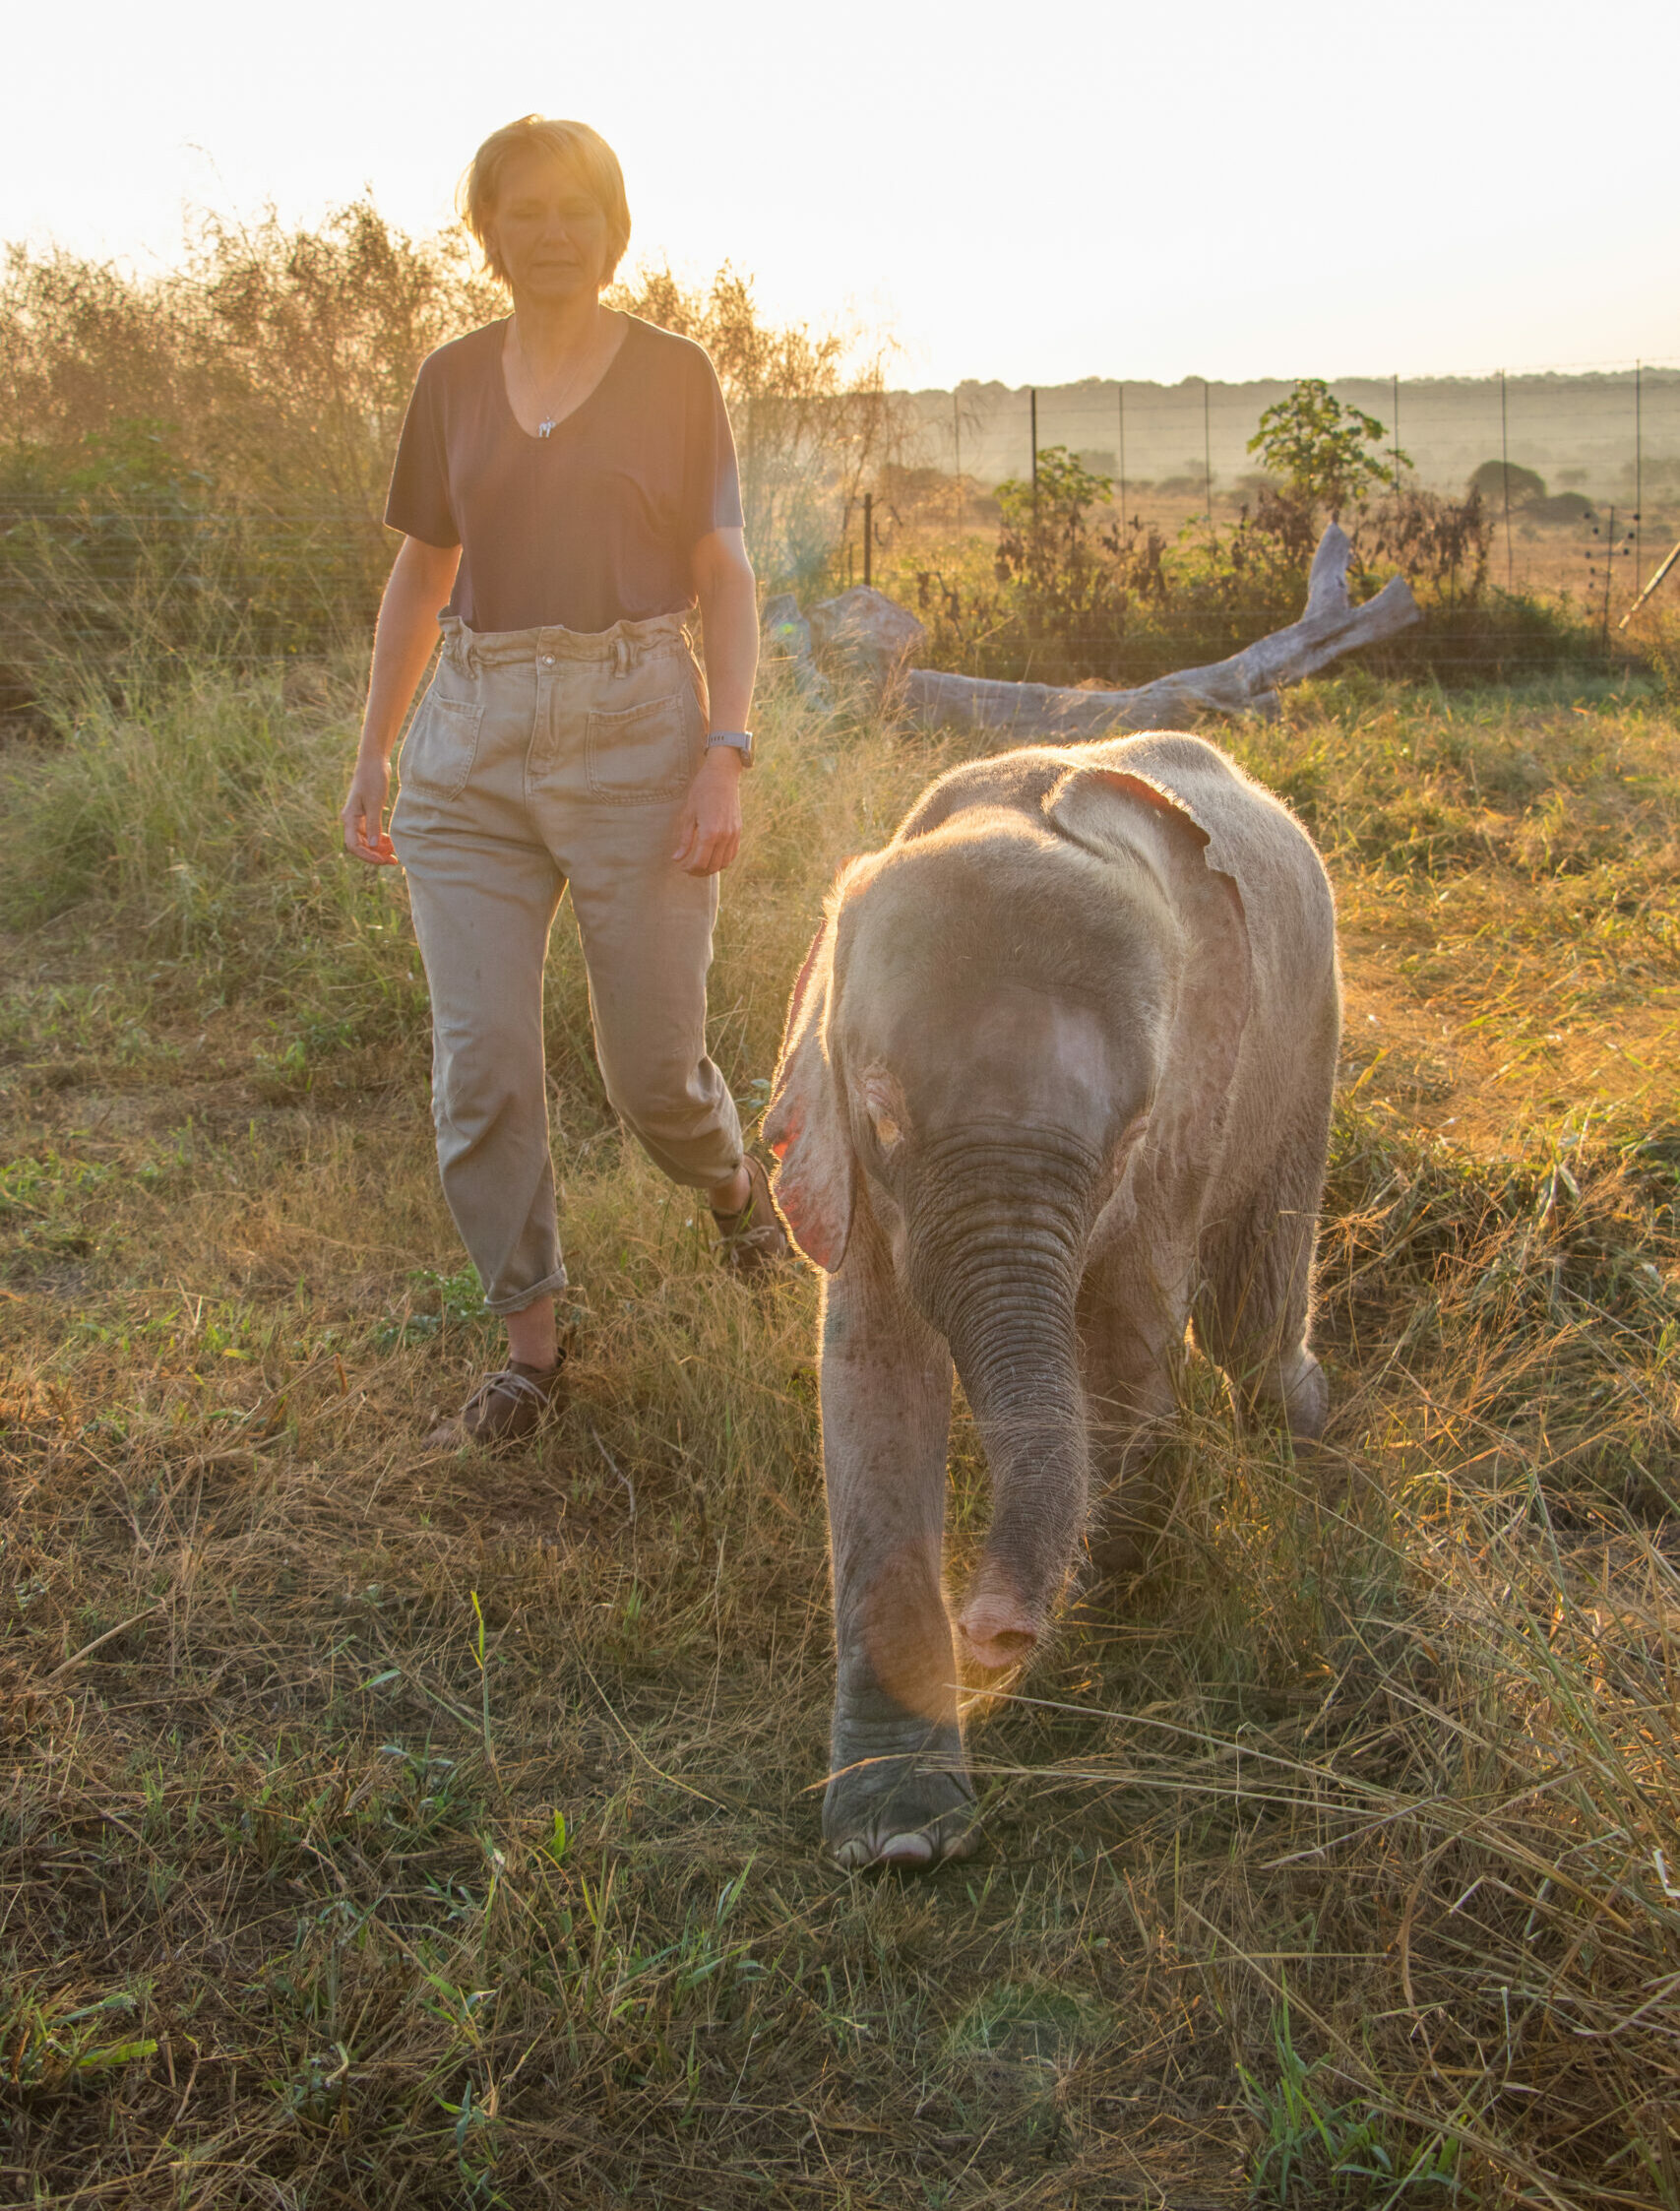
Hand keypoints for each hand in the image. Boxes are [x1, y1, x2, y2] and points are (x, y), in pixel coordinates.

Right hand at [341, 751, 396, 866]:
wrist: (374, 761)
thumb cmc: (373, 778)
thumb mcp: (375, 802)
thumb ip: (373, 824)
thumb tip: (374, 846)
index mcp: (349, 818)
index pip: (354, 846)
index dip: (368, 856)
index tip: (384, 860)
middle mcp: (351, 820)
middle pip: (360, 846)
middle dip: (376, 855)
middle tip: (394, 860)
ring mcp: (358, 818)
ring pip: (366, 841)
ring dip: (379, 849)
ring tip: (394, 853)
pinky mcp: (366, 814)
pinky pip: (370, 833)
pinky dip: (380, 839)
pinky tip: (391, 842)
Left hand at [671, 746, 743, 876]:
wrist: (722, 776)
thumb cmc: (701, 792)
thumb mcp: (688, 815)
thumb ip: (685, 840)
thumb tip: (677, 859)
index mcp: (709, 833)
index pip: (700, 863)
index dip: (689, 869)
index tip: (681, 867)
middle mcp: (724, 836)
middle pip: (712, 866)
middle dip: (699, 872)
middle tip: (688, 869)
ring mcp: (733, 834)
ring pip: (724, 863)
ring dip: (711, 868)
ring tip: (700, 865)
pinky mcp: (738, 831)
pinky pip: (732, 854)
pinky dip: (723, 861)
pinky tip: (713, 857)